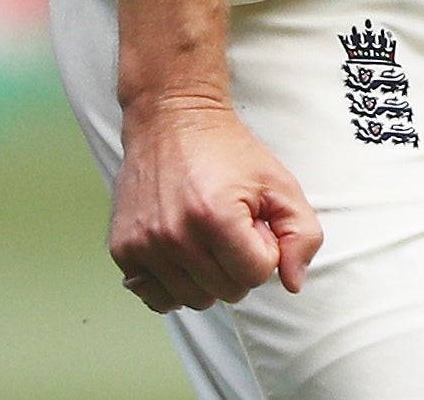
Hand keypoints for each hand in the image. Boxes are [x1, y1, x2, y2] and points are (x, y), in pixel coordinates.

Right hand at [109, 96, 320, 313]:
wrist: (172, 122)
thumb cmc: (230, 153)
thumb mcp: (280, 183)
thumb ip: (301, 234)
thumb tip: (294, 284)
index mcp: (217, 218)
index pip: (258, 274)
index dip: (266, 250)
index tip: (256, 223)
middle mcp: (174, 237)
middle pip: (227, 291)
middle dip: (240, 264)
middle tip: (233, 228)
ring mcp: (144, 246)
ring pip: (194, 301)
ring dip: (210, 278)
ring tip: (209, 239)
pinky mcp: (122, 251)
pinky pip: (157, 299)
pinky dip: (177, 286)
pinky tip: (185, 256)